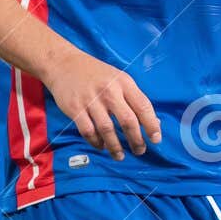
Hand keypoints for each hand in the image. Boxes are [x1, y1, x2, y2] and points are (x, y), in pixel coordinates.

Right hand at [47, 48, 161, 160]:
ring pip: (107, 130)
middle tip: (140, 151)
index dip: (151, 125)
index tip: (156, 139)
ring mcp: (91, 100)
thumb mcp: (120, 80)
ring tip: (120, 155)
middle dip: (136, 140)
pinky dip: (96, 142)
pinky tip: (102, 146)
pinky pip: (88, 131)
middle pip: (127, 120)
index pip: (143, 106)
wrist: (64, 64)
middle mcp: (109, 91)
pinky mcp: (75, 109)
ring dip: (116, 147)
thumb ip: (135, 99)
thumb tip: (154, 122)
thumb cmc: (97, 74)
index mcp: (124, 83)